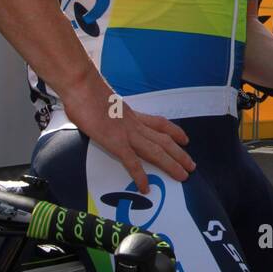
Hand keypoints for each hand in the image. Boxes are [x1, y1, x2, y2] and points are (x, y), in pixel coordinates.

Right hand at [61, 71, 195, 193]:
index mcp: (131, 114)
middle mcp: (134, 123)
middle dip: (179, 154)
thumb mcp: (103, 102)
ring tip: (182, 176)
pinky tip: (145, 187)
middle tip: (191, 166)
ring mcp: (126, 133)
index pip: (159, 123)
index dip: (174, 131)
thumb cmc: (85, 90)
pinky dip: (139, 175)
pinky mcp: (115, 141)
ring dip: (171, 164)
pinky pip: (131, 161)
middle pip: (163, 140)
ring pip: (155, 151)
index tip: (184, 139)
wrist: (81, 84)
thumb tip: (100, 115)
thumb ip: (108, 111)